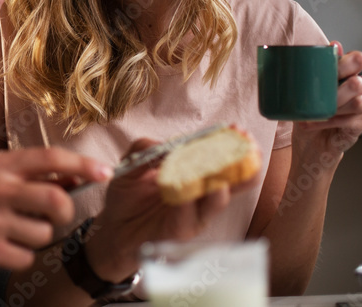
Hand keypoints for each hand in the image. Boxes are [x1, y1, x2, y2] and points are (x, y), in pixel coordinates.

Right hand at [0, 148, 112, 280]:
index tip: (106, 172)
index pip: (49, 158)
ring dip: (35, 239)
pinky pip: (26, 257)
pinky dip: (18, 258)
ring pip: (44, 233)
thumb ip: (25, 175)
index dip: (83, 164)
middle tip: (51, 219)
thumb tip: (74, 174)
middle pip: (57, 199)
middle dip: (63, 214)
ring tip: (10, 235)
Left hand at [86, 139, 241, 280]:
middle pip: (230, 179)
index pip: (217, 159)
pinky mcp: (179, 231)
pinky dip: (193, 202)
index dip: (229, 144)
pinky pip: (189, 216)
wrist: (114, 228)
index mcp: (192, 175)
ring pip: (216, 199)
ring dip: (224, 182)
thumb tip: (166, 144)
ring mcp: (193, 214)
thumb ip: (147, 148)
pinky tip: (196, 191)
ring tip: (227, 165)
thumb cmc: (127, 195)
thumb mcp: (133, 162)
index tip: (236, 129)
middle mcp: (199, 195)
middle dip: (242, 161)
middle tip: (247, 143)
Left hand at [293, 41, 361, 157]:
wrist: (310, 142)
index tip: (334, 55)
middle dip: (341, 85)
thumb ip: (305, 72)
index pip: (357, 61)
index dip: (349, 60)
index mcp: (347, 75)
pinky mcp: (359, 126)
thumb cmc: (308, 112)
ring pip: (359, 102)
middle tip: (322, 90)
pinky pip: (350, 121)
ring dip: (336, 105)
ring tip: (316, 110)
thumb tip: (295, 53)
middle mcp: (359, 89)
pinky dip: (328, 121)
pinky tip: (312, 122)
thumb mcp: (303, 90)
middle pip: (360, 81)